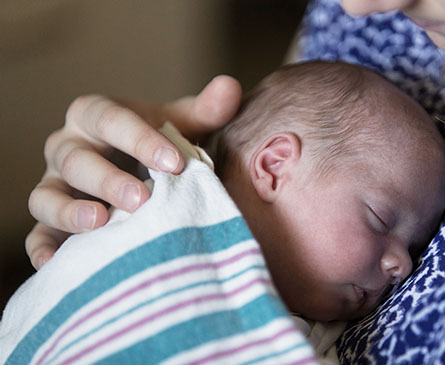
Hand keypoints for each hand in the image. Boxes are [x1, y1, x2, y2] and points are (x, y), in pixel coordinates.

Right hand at [26, 75, 241, 269]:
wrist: (136, 169)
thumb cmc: (156, 145)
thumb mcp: (180, 125)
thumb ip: (204, 110)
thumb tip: (230, 87)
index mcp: (94, 116)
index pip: (111, 120)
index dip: (140, 140)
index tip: (175, 163)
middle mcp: (67, 147)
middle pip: (77, 159)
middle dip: (108, 179)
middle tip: (142, 199)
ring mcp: (54, 185)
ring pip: (46, 196)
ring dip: (69, 211)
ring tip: (101, 223)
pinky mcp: (50, 221)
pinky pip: (35, 235)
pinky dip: (41, 249)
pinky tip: (54, 263)